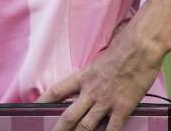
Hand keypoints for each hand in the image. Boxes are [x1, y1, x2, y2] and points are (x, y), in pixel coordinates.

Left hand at [38, 24, 165, 130]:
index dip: (42, 101)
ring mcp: (105, 101)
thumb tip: (87, 81)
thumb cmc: (122, 50)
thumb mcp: (98, 62)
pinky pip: (112, 128)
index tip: (31, 108)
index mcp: (82, 77)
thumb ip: (91, 75)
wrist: (139, 48)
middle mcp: (90, 91)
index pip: (56, 91)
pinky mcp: (122, 107)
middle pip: (68, 115)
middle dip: (58, 129)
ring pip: (86, 126)